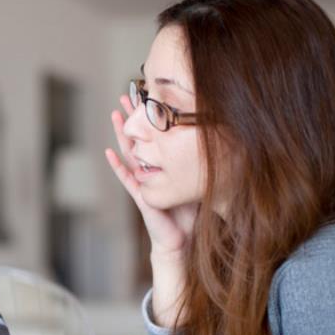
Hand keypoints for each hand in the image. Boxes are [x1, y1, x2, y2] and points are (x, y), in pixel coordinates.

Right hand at [105, 94, 197, 257]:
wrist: (181, 239)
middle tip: (126, 94)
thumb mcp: (198, 182)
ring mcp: (143, 181)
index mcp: (163, 166)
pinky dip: (118, 166)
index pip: (155, 136)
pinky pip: (127, 178)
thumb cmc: (189, 214)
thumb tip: (225, 143)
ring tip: (115, 115)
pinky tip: (110, 153)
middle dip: (132, 117)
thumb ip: (203, 166)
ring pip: (129, 152)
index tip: (148, 95)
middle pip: (139, 137)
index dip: (150, 117)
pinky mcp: (141, 195)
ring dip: (121, 134)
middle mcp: (150, 170)